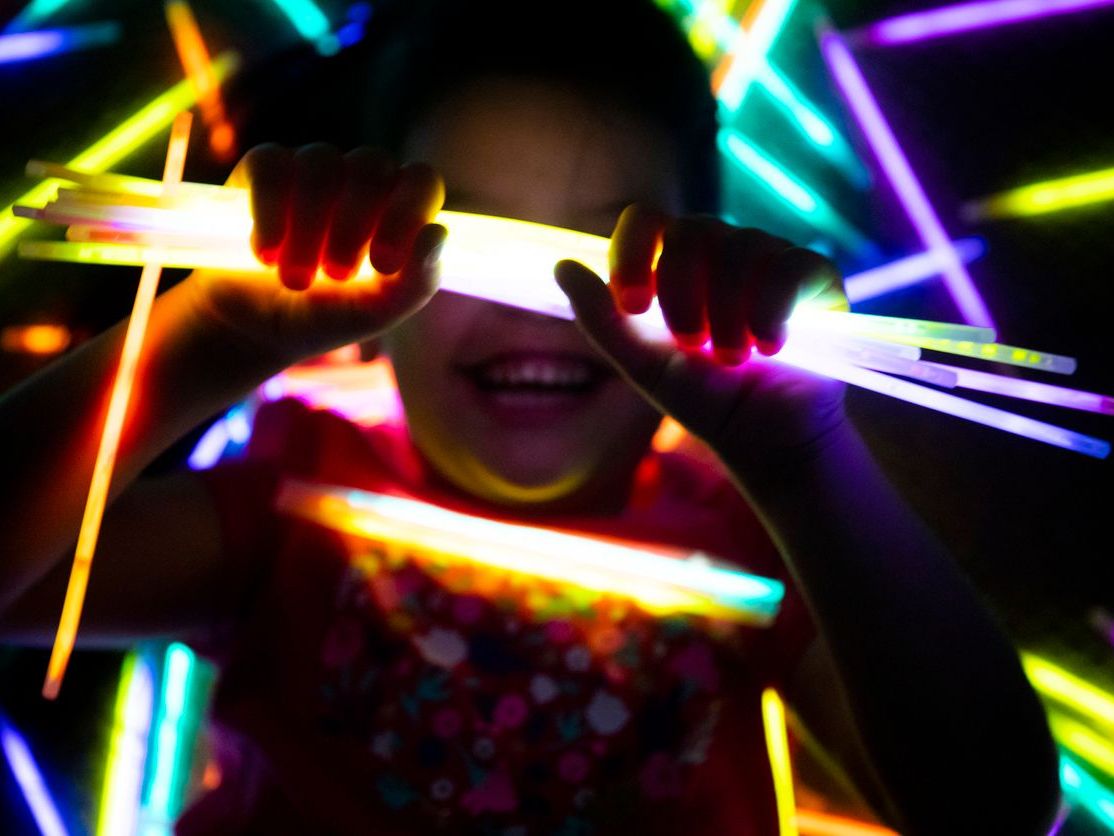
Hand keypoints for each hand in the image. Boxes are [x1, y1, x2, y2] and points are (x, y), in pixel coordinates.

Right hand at [187, 143, 446, 364]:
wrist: (252, 329)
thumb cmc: (323, 316)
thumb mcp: (375, 313)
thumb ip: (416, 283)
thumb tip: (436, 233)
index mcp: (395, 208)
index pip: (421, 180)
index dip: (407, 213)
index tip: (383, 264)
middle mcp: (357, 180)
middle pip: (371, 166)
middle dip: (354, 225)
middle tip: (337, 276)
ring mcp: (311, 168)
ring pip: (321, 164)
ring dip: (310, 226)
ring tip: (296, 278)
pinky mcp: (263, 167)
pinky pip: (272, 166)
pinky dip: (270, 212)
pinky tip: (266, 254)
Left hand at [555, 205, 848, 475]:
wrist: (762, 436)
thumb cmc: (703, 397)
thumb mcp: (641, 364)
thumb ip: (601, 319)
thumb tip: (561, 266)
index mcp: (676, 262)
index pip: (645, 219)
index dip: (633, 253)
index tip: (633, 306)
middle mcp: (723, 248)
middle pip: (691, 230)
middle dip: (682, 294)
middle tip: (692, 345)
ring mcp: (771, 257)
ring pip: (740, 248)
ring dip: (726, 315)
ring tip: (733, 358)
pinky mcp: (815, 276)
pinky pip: (788, 268)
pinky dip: (771, 312)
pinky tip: (769, 348)